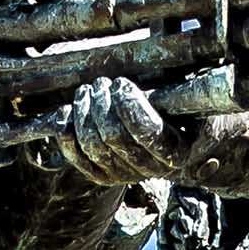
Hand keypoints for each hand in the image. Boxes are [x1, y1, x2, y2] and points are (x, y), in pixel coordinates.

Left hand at [56, 76, 174, 186]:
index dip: (129, 105)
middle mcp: (150, 169)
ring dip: (84, 112)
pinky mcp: (101, 176)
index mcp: (177, 152)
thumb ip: (175, 94)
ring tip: (86, 90)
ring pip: (92, 144)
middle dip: (103, 104)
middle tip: (102, 83)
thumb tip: (170, 73)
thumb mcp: (182, 102)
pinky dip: (66, 131)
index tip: (122, 84)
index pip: (148, 132)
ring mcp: (123, 175)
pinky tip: (67, 110)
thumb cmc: (173, 111)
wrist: (161, 136)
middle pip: (114, 136)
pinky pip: (75, 155)